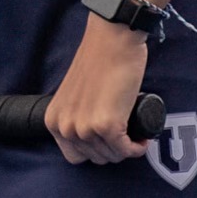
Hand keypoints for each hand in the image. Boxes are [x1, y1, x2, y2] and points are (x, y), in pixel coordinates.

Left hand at [44, 17, 151, 165]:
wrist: (112, 39)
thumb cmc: (99, 60)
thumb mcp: (75, 95)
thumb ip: (77, 114)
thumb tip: (93, 135)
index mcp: (53, 120)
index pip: (75, 155)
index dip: (95, 149)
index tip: (109, 139)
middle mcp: (65, 127)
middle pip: (96, 158)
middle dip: (113, 149)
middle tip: (125, 133)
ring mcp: (85, 128)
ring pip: (113, 156)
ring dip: (127, 148)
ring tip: (133, 131)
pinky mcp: (106, 126)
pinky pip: (127, 150)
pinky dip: (138, 147)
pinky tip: (142, 139)